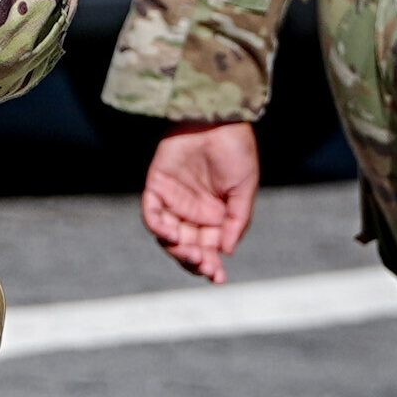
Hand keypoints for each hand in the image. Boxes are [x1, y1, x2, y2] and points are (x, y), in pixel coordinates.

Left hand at [140, 120, 261, 282]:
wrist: (218, 118)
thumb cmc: (236, 150)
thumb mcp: (244, 189)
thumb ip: (236, 221)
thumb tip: (226, 251)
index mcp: (214, 216)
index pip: (208, 249)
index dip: (211, 266)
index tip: (218, 278)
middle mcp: (192, 212)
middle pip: (187, 247)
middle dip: (195, 261)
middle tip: (205, 266)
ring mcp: (173, 200)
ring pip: (168, 237)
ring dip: (178, 250)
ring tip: (192, 254)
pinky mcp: (157, 187)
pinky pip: (152, 214)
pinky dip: (159, 227)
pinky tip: (172, 235)